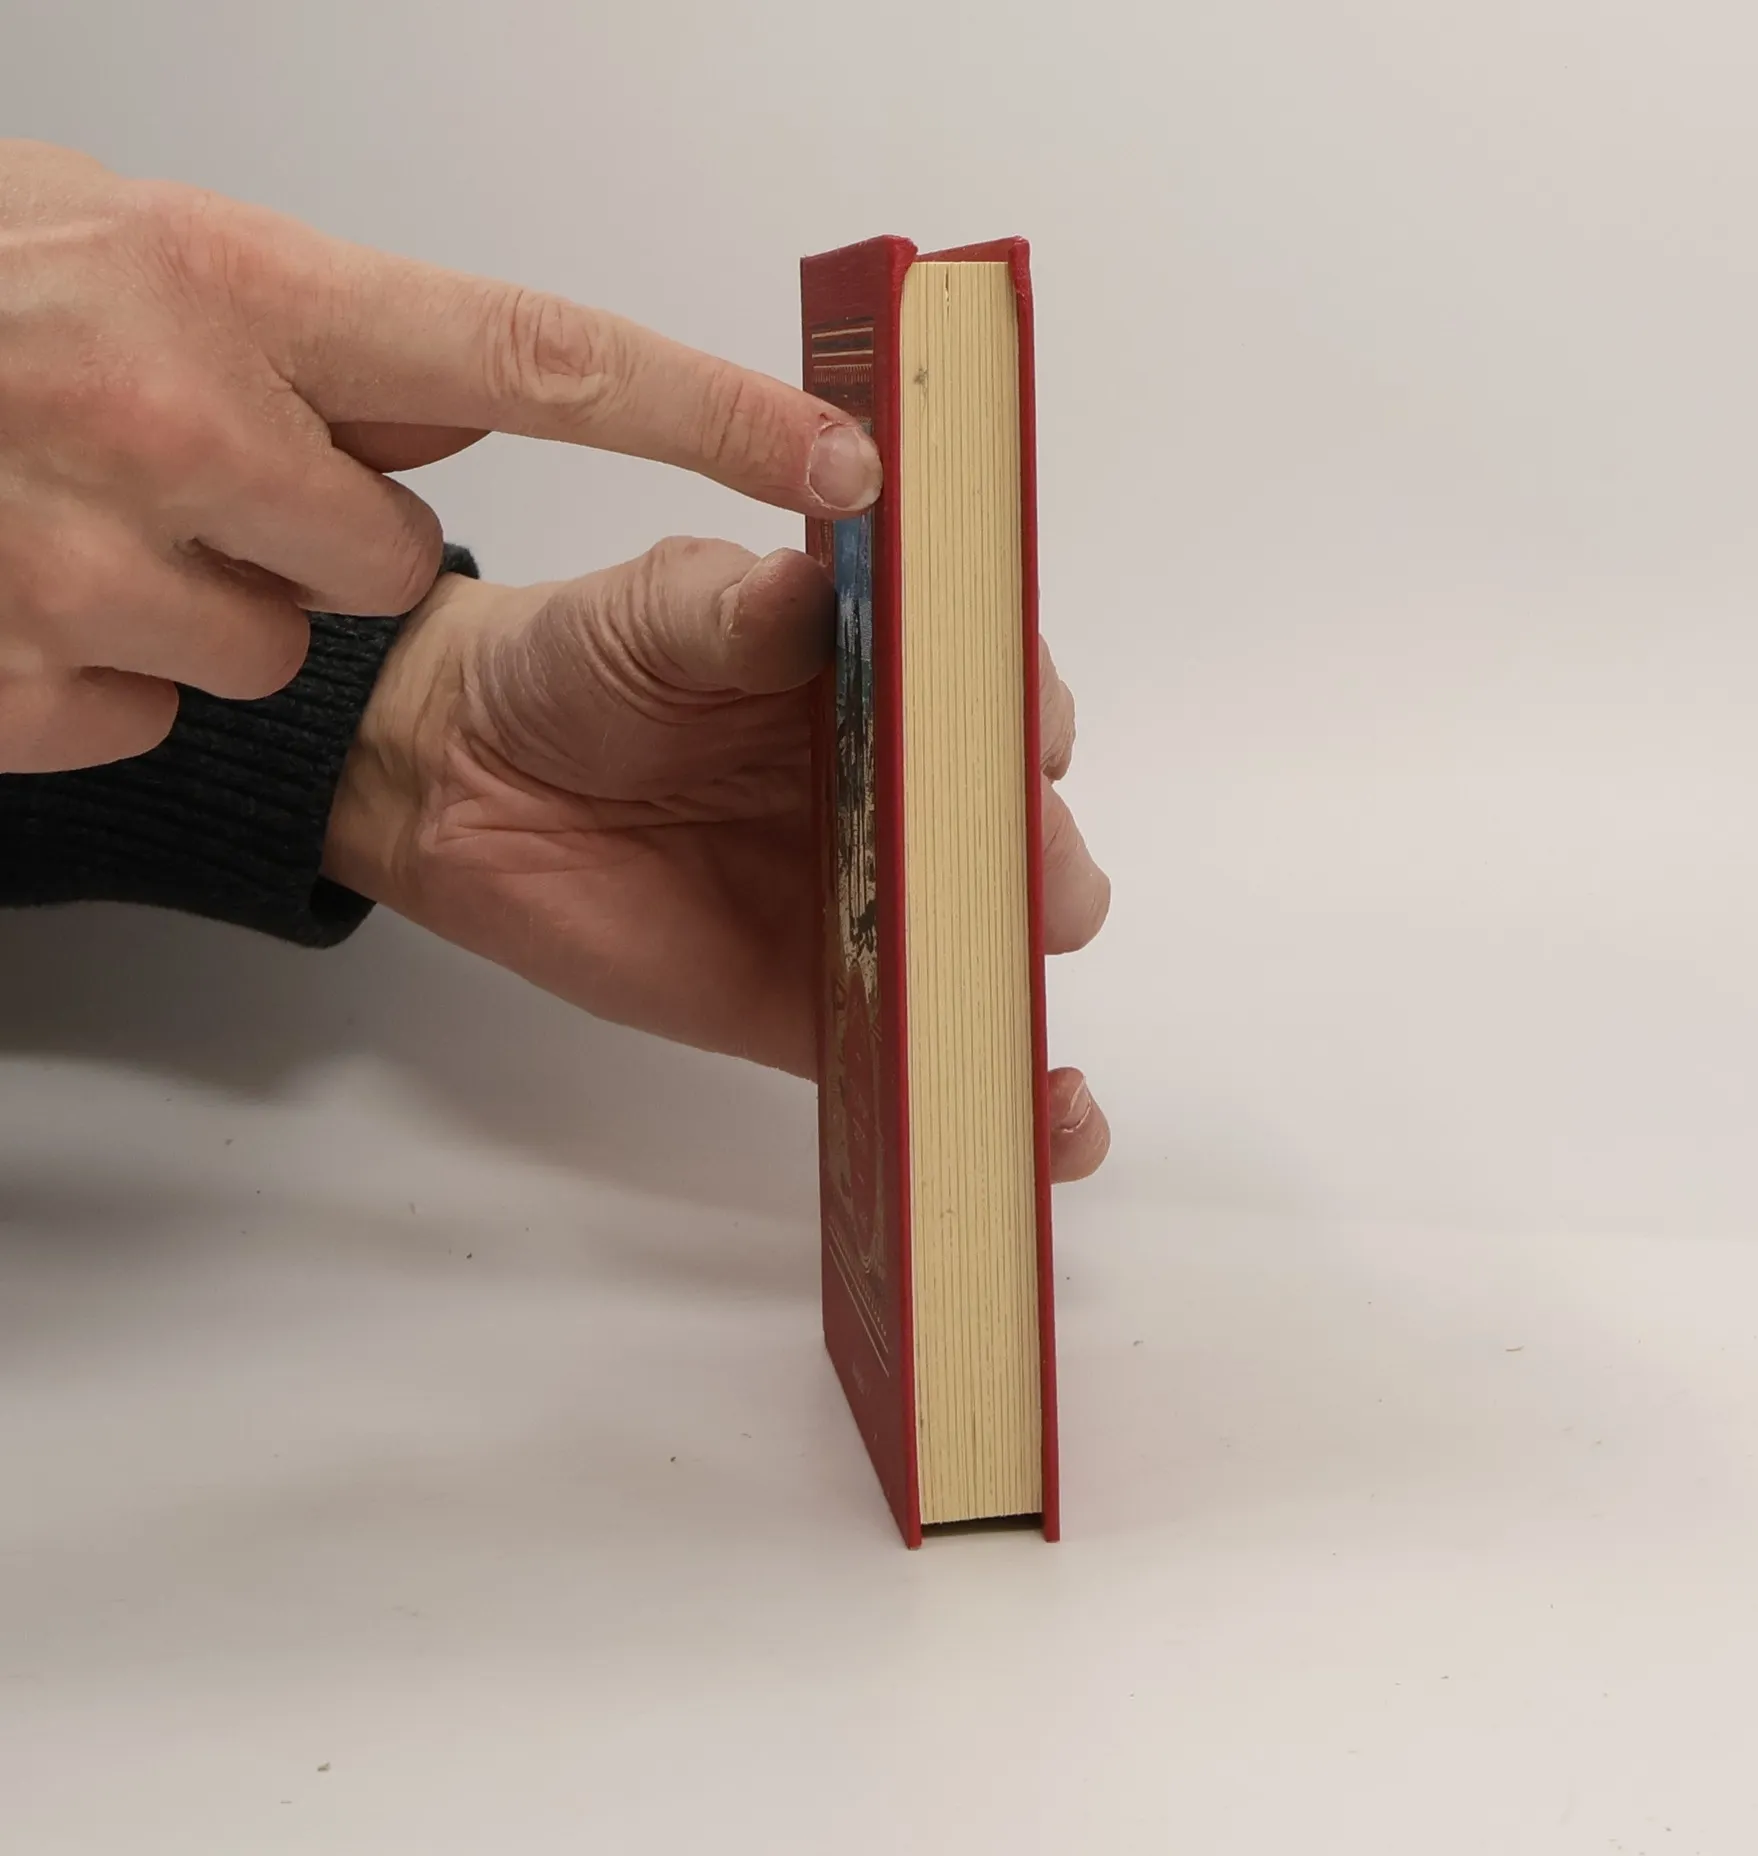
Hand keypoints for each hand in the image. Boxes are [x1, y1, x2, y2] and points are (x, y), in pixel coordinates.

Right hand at [0, 141, 879, 772]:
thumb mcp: (155, 257)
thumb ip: (329, 339)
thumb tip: (471, 404)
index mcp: (229, 286)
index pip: (539, 357)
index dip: (708, 415)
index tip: (839, 457)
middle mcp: (170, 419)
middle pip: (390, 557)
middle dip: (325, 535)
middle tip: (197, 467)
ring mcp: (88, 561)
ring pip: (274, 649)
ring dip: (215, 601)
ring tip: (94, 515)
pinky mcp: (26, 681)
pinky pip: (159, 707)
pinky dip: (113, 663)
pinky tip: (34, 585)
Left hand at [322, 542, 1111, 1178]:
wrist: (468, 778)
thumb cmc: (578, 665)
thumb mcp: (655, 611)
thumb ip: (735, 609)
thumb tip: (810, 591)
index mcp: (890, 687)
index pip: (1008, 705)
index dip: (1026, 720)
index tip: (1012, 734)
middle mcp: (906, 798)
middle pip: (1025, 838)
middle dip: (1034, 853)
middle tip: (985, 862)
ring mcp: (872, 910)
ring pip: (993, 950)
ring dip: (1021, 972)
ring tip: (997, 980)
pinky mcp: (821, 1009)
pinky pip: (926, 1053)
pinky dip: (998, 1091)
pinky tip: (1044, 1116)